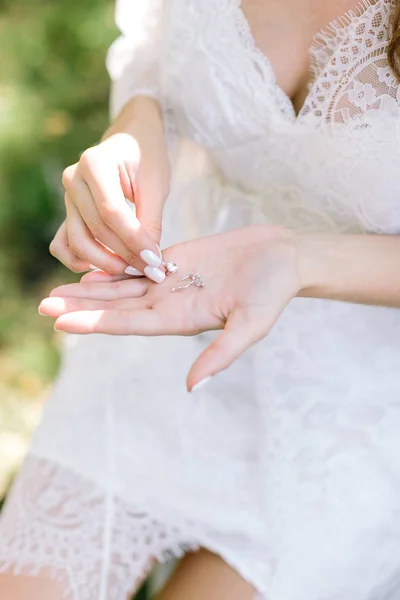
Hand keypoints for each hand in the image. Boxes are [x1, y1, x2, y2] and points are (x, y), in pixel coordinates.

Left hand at [40, 225, 304, 389]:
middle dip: (82, 307)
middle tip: (43, 306)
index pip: (132, 323)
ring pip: (123, 286)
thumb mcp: (251, 324)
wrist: (284, 257)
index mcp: (183, 319)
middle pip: (118, 307)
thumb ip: (222, 354)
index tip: (63, 322)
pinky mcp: (176, 259)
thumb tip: (192, 387)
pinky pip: (139, 263)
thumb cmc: (273, 290)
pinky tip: (90, 265)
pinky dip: (114, 266)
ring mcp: (172, 281)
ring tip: (56, 290)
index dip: (97, 322)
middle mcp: (171, 303)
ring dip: (91, 288)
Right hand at [50, 115, 169, 281]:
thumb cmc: (145, 158)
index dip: (133, 240)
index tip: (156, 261)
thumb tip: (149, 260)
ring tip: (132, 270)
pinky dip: (80, 260)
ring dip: (104, 263)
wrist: (130, 142)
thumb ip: (151, 221)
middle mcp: (73, 179)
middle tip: (150, 271)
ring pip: (77, 241)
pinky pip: (63, 244)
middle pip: (95, 229)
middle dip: (124, 255)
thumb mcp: (156, 184)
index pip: (112, 212)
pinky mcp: (67, 213)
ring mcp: (66, 197)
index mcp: (95, 162)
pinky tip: (107, 265)